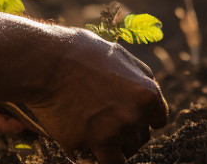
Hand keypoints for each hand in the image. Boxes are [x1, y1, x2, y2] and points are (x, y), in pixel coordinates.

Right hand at [22, 29, 169, 163]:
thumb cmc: (79, 53)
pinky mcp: (95, 143)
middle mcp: (136, 115)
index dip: (144, 119)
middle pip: (141, 137)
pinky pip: (109, 163)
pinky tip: (91, 148)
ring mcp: (116, 131)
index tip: (130, 117)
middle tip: (107, 122)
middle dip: (127, 132)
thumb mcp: (119, 55)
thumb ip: (138, 76)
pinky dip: (102, 158)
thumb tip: (148, 91)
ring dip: (114, 146)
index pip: (158, 119)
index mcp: (147, 92)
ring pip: (127, 152)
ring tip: (96, 133)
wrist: (47, 64)